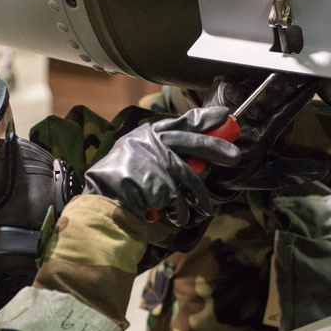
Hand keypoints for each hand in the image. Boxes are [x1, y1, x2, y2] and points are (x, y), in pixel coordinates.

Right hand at [82, 106, 240, 227]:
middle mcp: (147, 145)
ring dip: (184, 205)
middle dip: (216, 149)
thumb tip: (203, 161)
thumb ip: (166, 153)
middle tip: (235, 156)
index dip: (203, 119)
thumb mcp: (138, 155)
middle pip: (190, 145)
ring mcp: (145, 163)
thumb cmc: (119, 180)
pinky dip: (166, 213)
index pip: (180, 124)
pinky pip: (168, 202)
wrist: (95, 199)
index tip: (225, 115)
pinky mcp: (141, 183)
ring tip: (180, 215)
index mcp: (146, 136)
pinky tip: (155, 215)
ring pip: (183, 182)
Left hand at [203, 73, 326, 196]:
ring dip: (266, 82)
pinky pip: (230, 84)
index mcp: (258, 139)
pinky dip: (241, 82)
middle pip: (268, 96)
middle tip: (299, 72)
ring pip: (250, 87)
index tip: (313, 85)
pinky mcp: (211, 104)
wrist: (202, 171)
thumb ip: (293, 171)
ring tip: (279, 75)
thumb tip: (322, 170)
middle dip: (286, 83)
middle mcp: (242, 124)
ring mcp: (226, 112)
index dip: (299, 98)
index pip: (284, 114)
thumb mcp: (266, 176)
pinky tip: (250, 83)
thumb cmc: (235, 174)